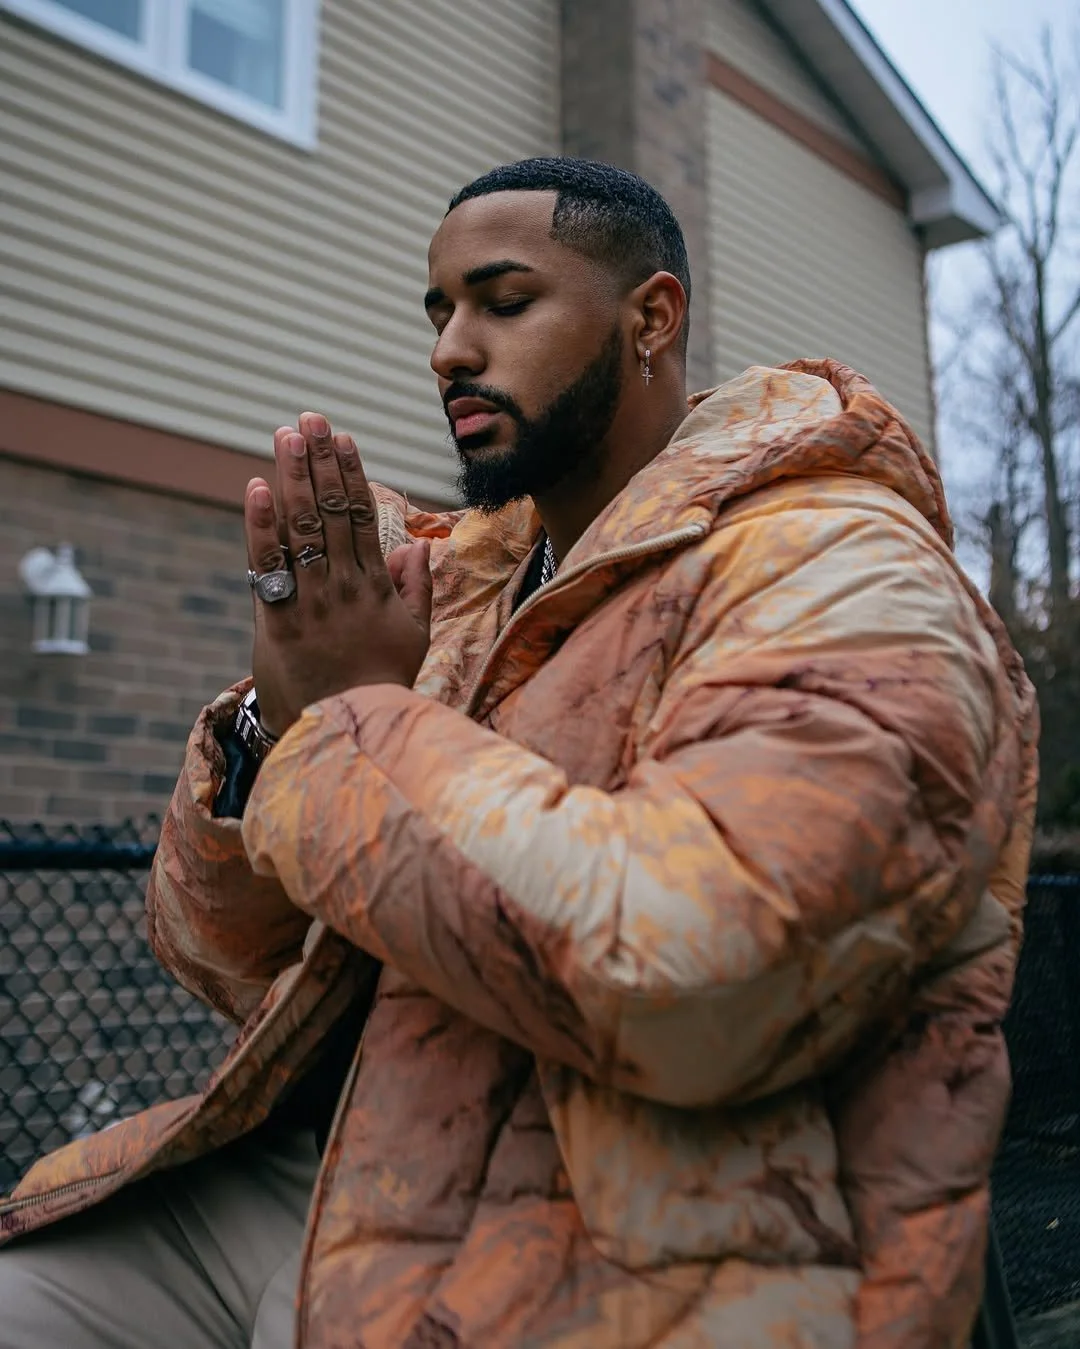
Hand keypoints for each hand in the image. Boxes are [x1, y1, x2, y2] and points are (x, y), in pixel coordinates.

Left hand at [246, 413, 430, 738]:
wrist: (345, 731)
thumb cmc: (380, 683)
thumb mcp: (413, 638)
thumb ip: (416, 589)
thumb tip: (415, 545)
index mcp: (376, 587)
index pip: (360, 517)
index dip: (349, 474)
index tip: (341, 437)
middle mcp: (343, 587)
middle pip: (328, 512)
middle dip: (317, 462)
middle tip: (307, 419)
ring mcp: (310, 602)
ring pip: (300, 529)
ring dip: (291, 478)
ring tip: (284, 436)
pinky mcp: (279, 621)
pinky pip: (267, 566)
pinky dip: (260, 526)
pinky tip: (257, 489)